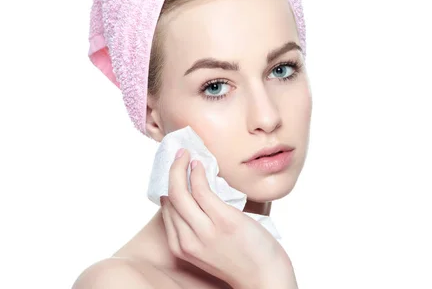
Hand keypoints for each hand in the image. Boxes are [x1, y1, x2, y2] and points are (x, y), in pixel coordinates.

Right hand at [160, 149, 297, 288]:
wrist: (264, 277)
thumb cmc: (241, 259)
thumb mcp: (210, 247)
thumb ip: (200, 227)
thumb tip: (198, 195)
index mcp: (182, 248)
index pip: (167, 210)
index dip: (169, 187)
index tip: (176, 172)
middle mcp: (188, 240)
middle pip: (170, 198)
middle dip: (172, 171)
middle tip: (179, 155)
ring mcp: (206, 231)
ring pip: (180, 192)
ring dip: (181, 167)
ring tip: (187, 154)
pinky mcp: (224, 221)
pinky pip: (201, 190)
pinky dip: (197, 173)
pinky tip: (200, 165)